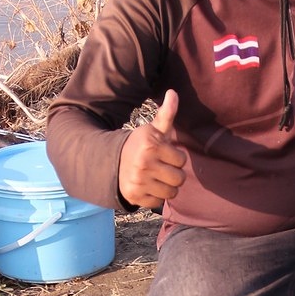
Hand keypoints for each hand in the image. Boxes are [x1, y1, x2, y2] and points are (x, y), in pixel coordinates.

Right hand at [117, 90, 185, 209]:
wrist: (113, 163)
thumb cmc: (140, 145)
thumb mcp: (153, 130)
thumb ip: (166, 114)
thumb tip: (173, 92)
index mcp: (151, 145)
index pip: (182, 160)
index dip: (176, 158)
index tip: (165, 155)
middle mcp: (144, 164)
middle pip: (179, 178)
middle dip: (174, 174)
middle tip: (162, 168)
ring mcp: (139, 181)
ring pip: (171, 193)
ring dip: (167, 187)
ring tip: (157, 178)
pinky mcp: (135, 196)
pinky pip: (158, 202)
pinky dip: (155, 197)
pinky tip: (148, 187)